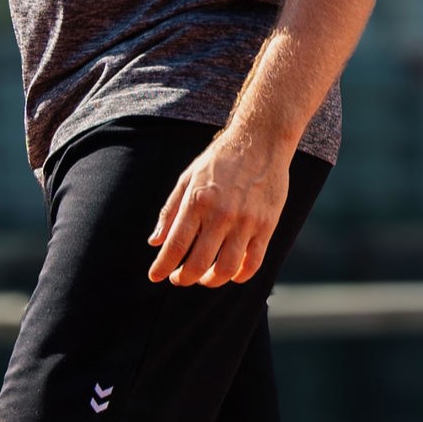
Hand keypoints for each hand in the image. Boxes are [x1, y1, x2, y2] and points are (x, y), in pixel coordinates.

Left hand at [147, 126, 290, 286]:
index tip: (155, 276)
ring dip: (211, 281)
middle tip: (179, 278)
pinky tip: (232, 274)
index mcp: (197, 201)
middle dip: (184, 278)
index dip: (163, 266)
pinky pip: (254, 262)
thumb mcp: (188, 178)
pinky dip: (240, 275)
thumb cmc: (220, 160)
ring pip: (227, 269)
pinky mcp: (267, 225)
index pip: (175, 245)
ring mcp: (246, 222)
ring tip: (204, 278)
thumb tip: (155, 242)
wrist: (260, 141)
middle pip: (199, 263)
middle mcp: (221, 214)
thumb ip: (170, 211)